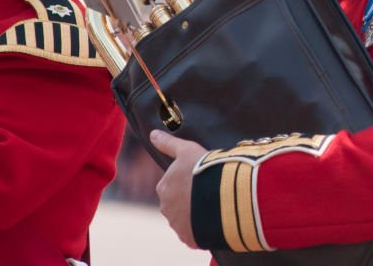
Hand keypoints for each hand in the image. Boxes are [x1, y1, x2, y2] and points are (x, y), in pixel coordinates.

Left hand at [150, 130, 208, 248]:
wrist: (220, 195)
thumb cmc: (203, 168)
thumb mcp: (187, 150)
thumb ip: (168, 143)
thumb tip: (152, 134)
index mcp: (164, 187)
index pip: (172, 186)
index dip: (187, 182)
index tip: (200, 179)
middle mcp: (166, 208)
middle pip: (177, 203)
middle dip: (189, 199)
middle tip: (208, 191)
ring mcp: (177, 225)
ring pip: (185, 219)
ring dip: (195, 213)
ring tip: (214, 204)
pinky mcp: (189, 238)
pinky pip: (194, 233)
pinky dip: (201, 227)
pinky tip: (214, 218)